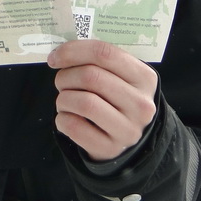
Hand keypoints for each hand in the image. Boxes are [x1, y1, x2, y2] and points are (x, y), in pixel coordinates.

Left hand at [48, 39, 157, 160]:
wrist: (124, 135)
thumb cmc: (116, 97)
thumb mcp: (120, 76)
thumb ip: (99, 61)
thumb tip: (62, 52)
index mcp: (144, 77)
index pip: (105, 53)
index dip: (74, 51)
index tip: (55, 57)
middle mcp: (141, 104)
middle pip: (91, 77)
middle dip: (66, 76)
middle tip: (61, 81)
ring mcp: (127, 129)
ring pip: (83, 102)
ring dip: (64, 98)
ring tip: (65, 100)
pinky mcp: (110, 149)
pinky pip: (75, 127)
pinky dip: (62, 118)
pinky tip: (67, 116)